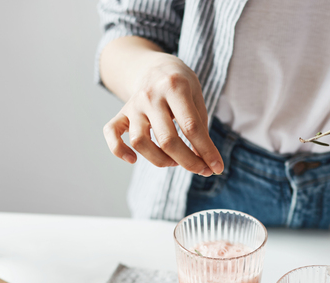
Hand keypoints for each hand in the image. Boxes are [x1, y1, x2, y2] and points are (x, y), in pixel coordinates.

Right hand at [103, 54, 223, 175]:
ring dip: (160, 160)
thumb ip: (200, 127)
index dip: (206, 152)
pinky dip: (118, 150)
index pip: (192, 127)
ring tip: (174, 162)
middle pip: (167, 140)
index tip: (217, 168)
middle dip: (188, 161)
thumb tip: (204, 161)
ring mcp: (133, 105)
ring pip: (140, 142)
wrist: (155, 66)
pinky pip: (111, 133)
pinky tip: (133, 160)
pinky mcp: (121, 113)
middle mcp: (151, 96)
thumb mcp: (197, 97)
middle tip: (200, 169)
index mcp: (174, 87)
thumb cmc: (181, 85)